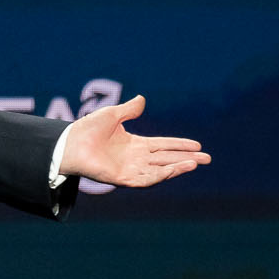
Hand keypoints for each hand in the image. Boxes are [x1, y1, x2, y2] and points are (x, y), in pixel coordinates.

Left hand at [58, 94, 209, 188]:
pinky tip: (174, 169)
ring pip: (161, 170)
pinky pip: (147, 179)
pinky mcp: (124, 179)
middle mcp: (136, 158)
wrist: (71, 143)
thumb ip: (129, 110)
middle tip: (207, 158)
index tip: (198, 145)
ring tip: (195, 163)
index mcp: (135, 144)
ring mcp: (131, 169)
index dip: (180, 145)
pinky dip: (162, 175)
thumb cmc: (87, 130)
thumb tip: (142, 99)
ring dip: (178, 167)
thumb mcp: (112, 115)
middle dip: (187, 158)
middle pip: (167, 158)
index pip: (164, 145)